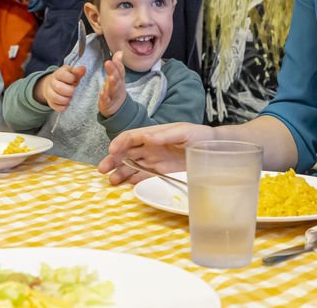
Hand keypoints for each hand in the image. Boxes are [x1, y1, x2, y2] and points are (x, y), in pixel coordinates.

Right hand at [34, 65, 85, 111]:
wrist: (52, 85)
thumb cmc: (66, 79)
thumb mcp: (71, 73)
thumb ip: (77, 72)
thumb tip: (83, 69)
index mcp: (58, 74)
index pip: (62, 75)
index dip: (71, 78)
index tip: (74, 80)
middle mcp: (52, 83)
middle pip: (58, 87)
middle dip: (69, 90)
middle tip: (73, 90)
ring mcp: (49, 93)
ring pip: (55, 97)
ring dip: (65, 99)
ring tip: (70, 98)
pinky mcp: (50, 102)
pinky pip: (55, 106)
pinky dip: (63, 107)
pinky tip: (67, 104)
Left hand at [97, 50, 126, 117]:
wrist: (118, 108)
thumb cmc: (116, 89)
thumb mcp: (117, 76)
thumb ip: (117, 64)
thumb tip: (120, 52)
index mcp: (120, 79)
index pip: (120, 70)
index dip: (118, 63)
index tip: (115, 56)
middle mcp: (118, 86)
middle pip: (117, 78)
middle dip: (113, 70)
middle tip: (109, 63)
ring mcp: (114, 95)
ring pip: (114, 89)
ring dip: (112, 83)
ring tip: (110, 77)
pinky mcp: (108, 103)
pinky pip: (107, 100)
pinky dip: (105, 97)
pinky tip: (102, 93)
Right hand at [97, 123, 216, 184]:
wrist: (214, 147)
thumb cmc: (200, 135)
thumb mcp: (184, 132)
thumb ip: (165, 135)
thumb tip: (146, 136)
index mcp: (153, 133)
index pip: (131, 137)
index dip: (119, 143)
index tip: (112, 151)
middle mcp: (150, 146)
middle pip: (126, 152)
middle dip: (113, 159)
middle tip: (102, 169)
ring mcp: (154, 158)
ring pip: (131, 164)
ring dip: (120, 171)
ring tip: (111, 181)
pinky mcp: (160, 170)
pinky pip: (143, 175)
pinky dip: (133, 179)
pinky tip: (125, 184)